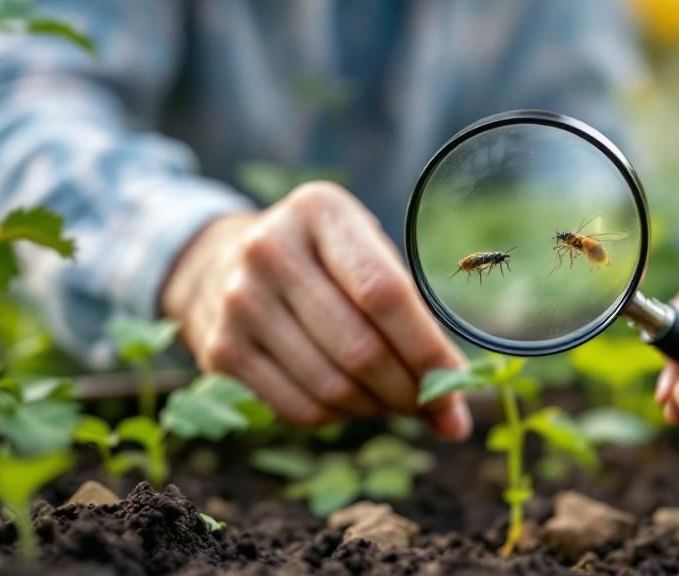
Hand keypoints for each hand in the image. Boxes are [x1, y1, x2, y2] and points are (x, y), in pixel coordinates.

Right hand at [161, 182, 471, 438]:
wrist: (220, 263)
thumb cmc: (322, 262)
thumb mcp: (364, 252)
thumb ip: (413, 315)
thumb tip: (454, 417)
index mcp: (320, 212)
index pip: (386, 293)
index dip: (428, 350)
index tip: (458, 386)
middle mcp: (270, 251)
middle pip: (361, 348)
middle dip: (410, 391)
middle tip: (434, 407)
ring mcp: (238, 302)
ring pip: (332, 387)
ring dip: (378, 408)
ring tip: (395, 401)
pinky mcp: (221, 350)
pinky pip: (299, 409)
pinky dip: (340, 418)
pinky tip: (354, 404)